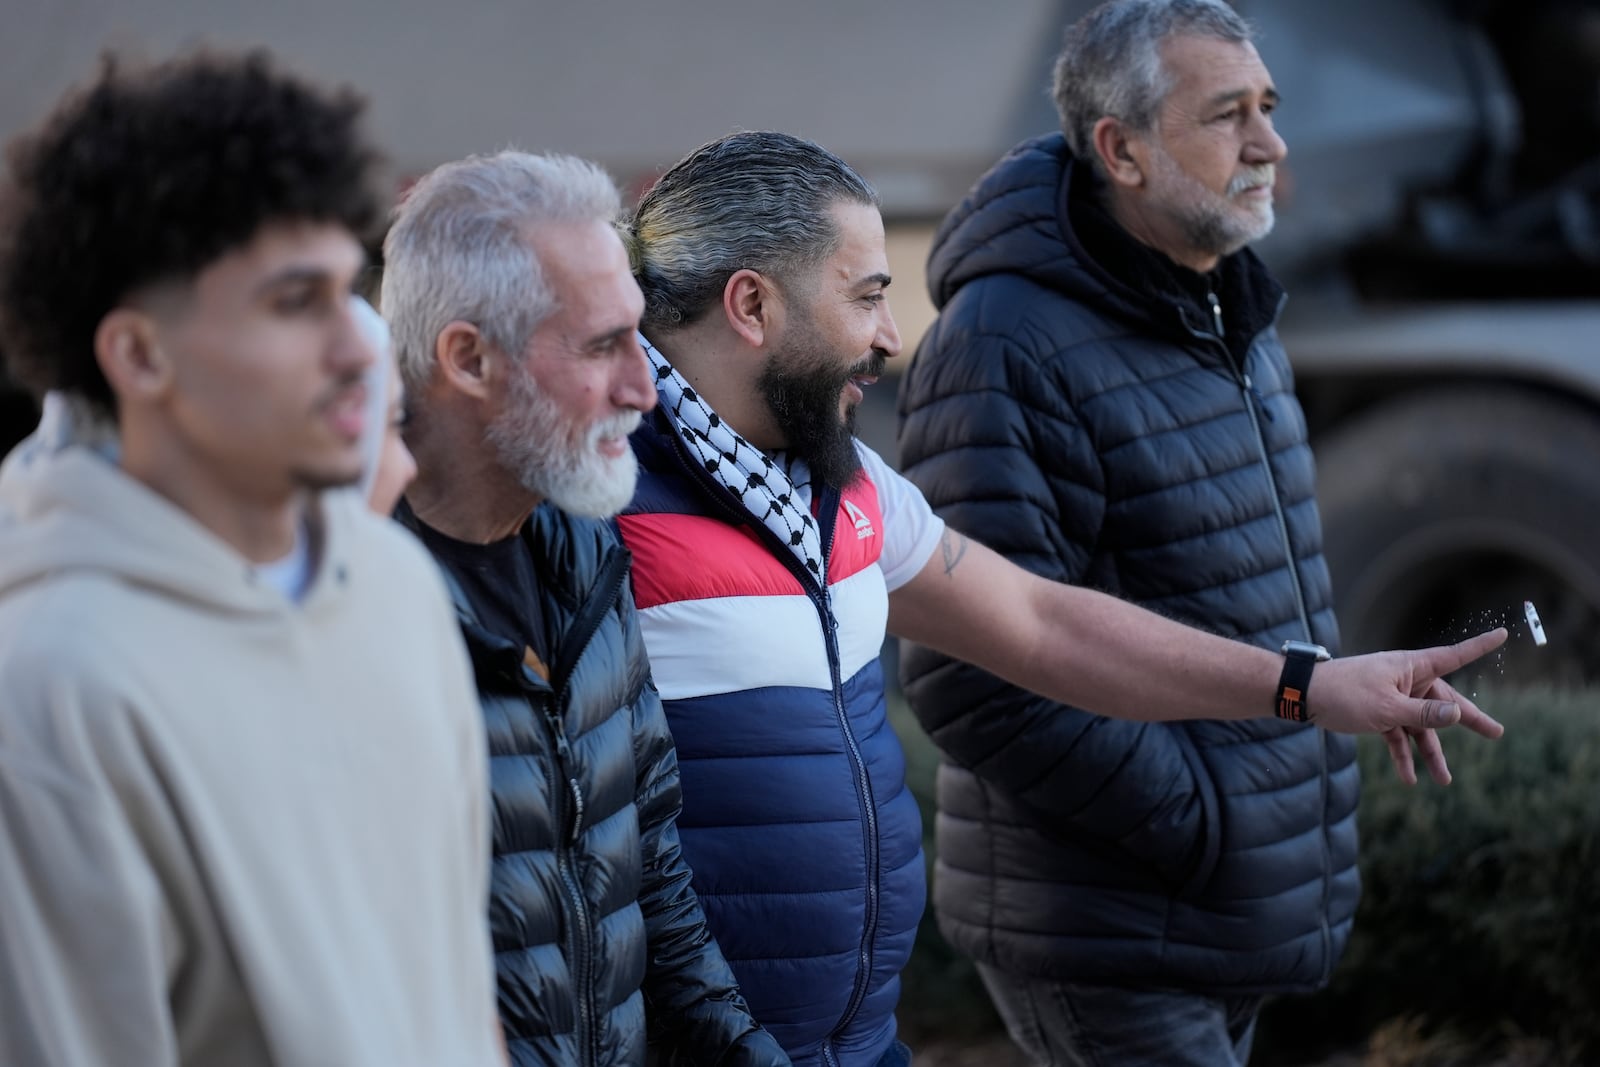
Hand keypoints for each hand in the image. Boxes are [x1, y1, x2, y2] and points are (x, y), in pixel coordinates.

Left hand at [1310, 628, 1506, 784]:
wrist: (1304, 695)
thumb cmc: (1345, 693)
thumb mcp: (1388, 708)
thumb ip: (1423, 714)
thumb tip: (1457, 714)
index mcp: (1412, 668)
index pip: (1455, 655)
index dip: (1479, 646)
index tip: (1503, 633)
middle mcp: (1407, 681)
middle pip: (1444, 703)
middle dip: (1469, 721)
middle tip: (1497, 733)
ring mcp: (1393, 698)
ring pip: (1420, 727)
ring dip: (1430, 753)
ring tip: (1444, 780)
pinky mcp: (1378, 713)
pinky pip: (1398, 736)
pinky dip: (1402, 755)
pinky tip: (1408, 779)